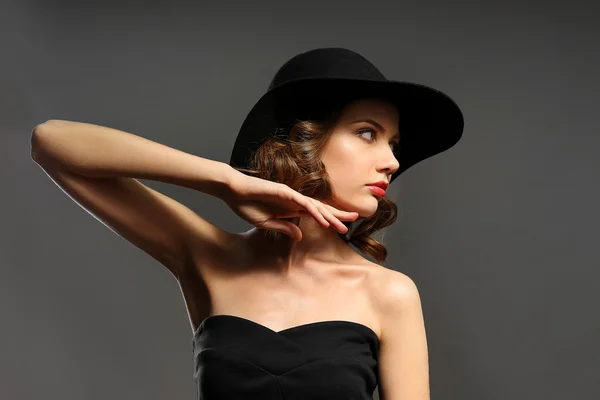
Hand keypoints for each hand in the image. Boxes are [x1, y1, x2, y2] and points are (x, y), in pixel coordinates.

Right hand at [222, 171, 358, 240]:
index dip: (330, 219)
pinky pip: (303, 203)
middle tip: (355, 220)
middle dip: (338, 214)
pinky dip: (314, 211)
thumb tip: (300, 236)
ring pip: (315, 206)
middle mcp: (294, 200)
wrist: (233, 192)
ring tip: (343, 225)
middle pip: (320, 208)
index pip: (315, 214)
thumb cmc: (247, 205)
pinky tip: (323, 219)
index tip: (343, 226)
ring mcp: (290, 195)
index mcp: (291, 208)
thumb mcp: (268, 223)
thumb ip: (285, 228)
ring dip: (329, 216)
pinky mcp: (284, 192)